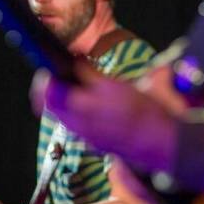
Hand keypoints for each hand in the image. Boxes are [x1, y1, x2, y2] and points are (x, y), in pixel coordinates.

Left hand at [30, 64, 178, 175]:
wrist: (159, 141)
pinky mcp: (95, 143)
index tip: (48, 70)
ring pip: (64, 117)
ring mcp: (85, 136)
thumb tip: (74, 61)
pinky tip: (93, 104)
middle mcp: (77, 126)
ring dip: (65, 101)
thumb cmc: (140, 111)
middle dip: (52, 91)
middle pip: (51, 107)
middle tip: (60, 76)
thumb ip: (88, 74)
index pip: (46, 95)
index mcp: (79, 108)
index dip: (43, 81)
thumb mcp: (112, 85)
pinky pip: (78, 126)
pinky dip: (78, 112)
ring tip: (78, 87)